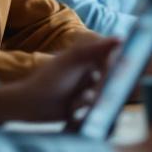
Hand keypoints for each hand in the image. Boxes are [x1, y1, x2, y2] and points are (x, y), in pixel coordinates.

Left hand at [0, 37, 118, 124]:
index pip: (115, 61)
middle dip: (99, 91)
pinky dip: (85, 113)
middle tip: (86, 95)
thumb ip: (96, 48)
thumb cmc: (49, 79)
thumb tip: (121, 38)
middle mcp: (92, 73)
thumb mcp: (72, 60)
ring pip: (103, 99)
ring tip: (73, 104)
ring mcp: (88, 91)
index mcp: (90, 58)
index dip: (116, 70)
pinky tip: (71, 113)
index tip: (112, 78)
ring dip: (89, 103)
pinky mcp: (84, 108)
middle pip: (111, 82)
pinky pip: (95, 112)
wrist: (29, 105)